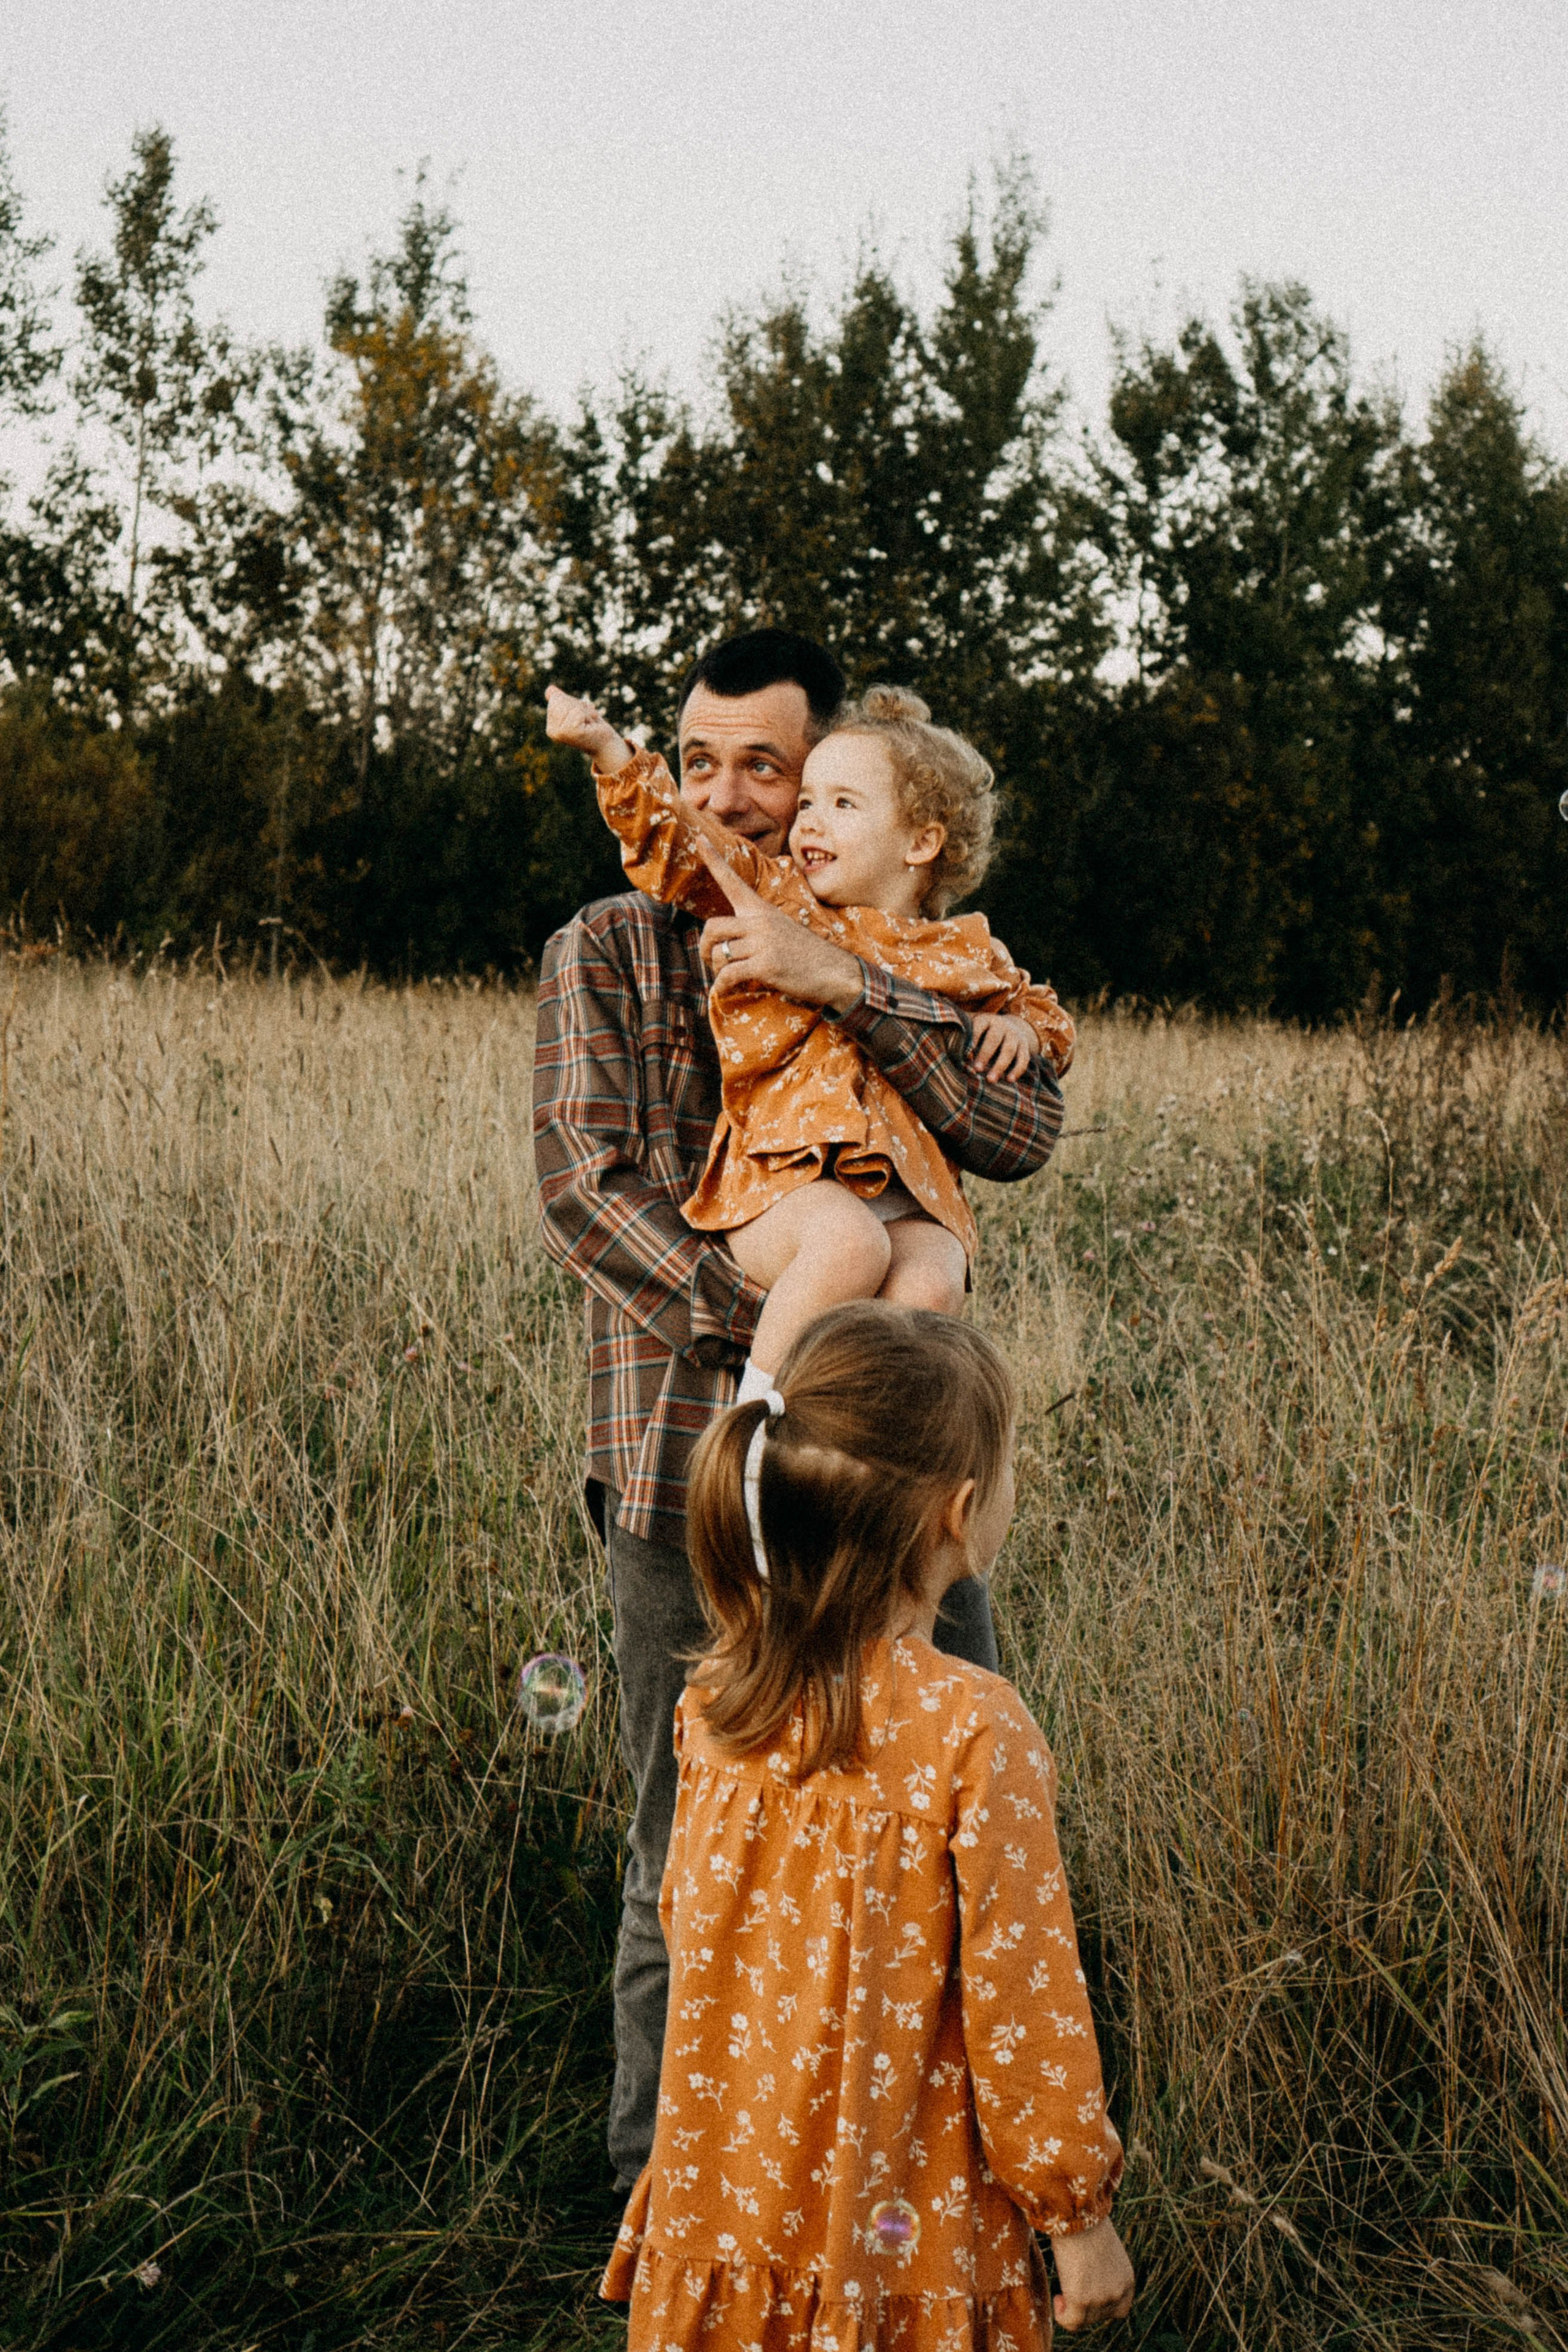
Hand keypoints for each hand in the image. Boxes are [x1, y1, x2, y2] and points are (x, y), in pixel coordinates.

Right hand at [545, 684, 633, 771]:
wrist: (606, 744)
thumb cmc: (592, 727)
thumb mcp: (576, 710)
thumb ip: (562, 700)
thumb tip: (549, 690)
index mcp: (551, 727)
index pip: (555, 698)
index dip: (573, 703)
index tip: (580, 717)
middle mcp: (552, 731)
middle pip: (561, 700)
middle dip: (579, 706)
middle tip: (586, 721)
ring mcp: (560, 733)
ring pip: (571, 706)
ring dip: (586, 712)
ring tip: (589, 724)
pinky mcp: (570, 732)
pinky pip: (578, 712)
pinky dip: (588, 715)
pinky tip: (591, 726)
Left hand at [695, 839, 865, 1012]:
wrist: (835, 972)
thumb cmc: (806, 955)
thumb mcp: (781, 930)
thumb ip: (754, 930)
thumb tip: (725, 945)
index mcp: (762, 910)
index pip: (733, 880)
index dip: (713, 859)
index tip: (698, 838)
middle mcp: (760, 922)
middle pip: (712, 927)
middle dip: (705, 948)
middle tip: (710, 960)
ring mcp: (763, 943)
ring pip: (718, 954)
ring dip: (715, 971)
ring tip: (726, 979)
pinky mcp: (765, 965)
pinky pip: (727, 976)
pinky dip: (721, 988)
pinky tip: (724, 992)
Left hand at [968, 1011, 1038, 1081]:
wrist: (1012, 1027)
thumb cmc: (985, 1034)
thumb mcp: (976, 1030)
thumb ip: (967, 1040)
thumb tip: (958, 1056)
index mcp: (987, 1020)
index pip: (979, 1026)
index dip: (973, 1038)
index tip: (966, 1054)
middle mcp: (1002, 1026)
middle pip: (994, 1039)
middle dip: (985, 1054)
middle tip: (977, 1069)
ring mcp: (1015, 1036)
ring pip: (1009, 1050)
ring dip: (1000, 1066)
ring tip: (990, 1080)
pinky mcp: (1024, 1047)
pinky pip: (1023, 1058)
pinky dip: (1017, 1070)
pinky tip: (1009, 1080)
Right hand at [1051, 2219, 1134, 2330]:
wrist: (1077, 2212)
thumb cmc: (1086, 2223)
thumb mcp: (1104, 2252)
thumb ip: (1104, 2273)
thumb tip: (1089, 2282)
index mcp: (1127, 2280)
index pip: (1119, 2309)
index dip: (1101, 2305)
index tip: (1085, 2292)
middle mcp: (1118, 2292)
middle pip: (1100, 2316)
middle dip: (1084, 2306)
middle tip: (1069, 2287)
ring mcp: (1101, 2298)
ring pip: (1084, 2319)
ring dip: (1071, 2308)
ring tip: (1062, 2289)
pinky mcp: (1082, 2300)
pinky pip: (1071, 2322)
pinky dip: (1062, 2316)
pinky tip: (1058, 2298)